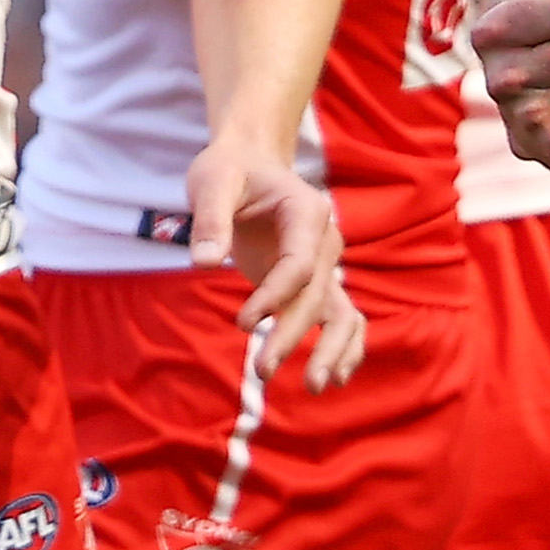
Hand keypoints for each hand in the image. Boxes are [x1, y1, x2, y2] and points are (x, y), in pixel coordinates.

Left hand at [179, 138, 363, 383]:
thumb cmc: (230, 170)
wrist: (249, 163)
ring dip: (332, 350)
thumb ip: (210, 219)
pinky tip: (335, 378)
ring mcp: (325, 264)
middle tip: (261, 371)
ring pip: (342, 312)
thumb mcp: (213, 182)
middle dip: (292, 334)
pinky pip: (342, 317)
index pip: (299, 264)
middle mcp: (325, 240)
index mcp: (307, 212)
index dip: (274, 296)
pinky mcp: (315, 283)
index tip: (242, 324)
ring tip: (314, 387)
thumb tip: (205, 262)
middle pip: (316, 295)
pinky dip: (344, 347)